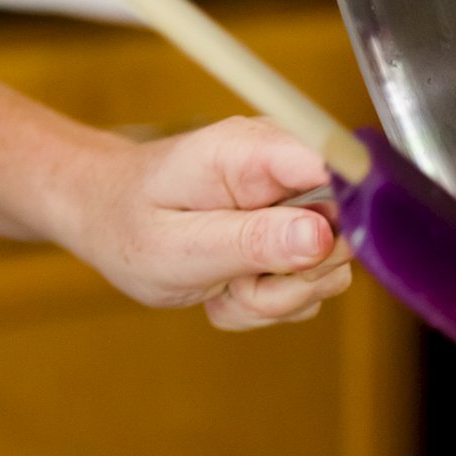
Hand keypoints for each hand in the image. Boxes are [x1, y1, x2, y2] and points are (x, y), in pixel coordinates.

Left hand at [64, 116, 353, 328]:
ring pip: (329, 273)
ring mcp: (296, 206)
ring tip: (221, 283)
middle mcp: (285, 170)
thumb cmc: (129, 223)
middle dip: (290, 279)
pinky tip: (227, 287)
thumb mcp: (178, 245)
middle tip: (231, 280)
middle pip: (343, 233)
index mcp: (254, 151)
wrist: (110, 221)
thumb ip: (251, 240)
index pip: (337, 164)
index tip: (305, 256)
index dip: (345, 215)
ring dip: (272, 298)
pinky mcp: (298, 239)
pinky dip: (267, 304)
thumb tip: (323, 237)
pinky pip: (311, 290)